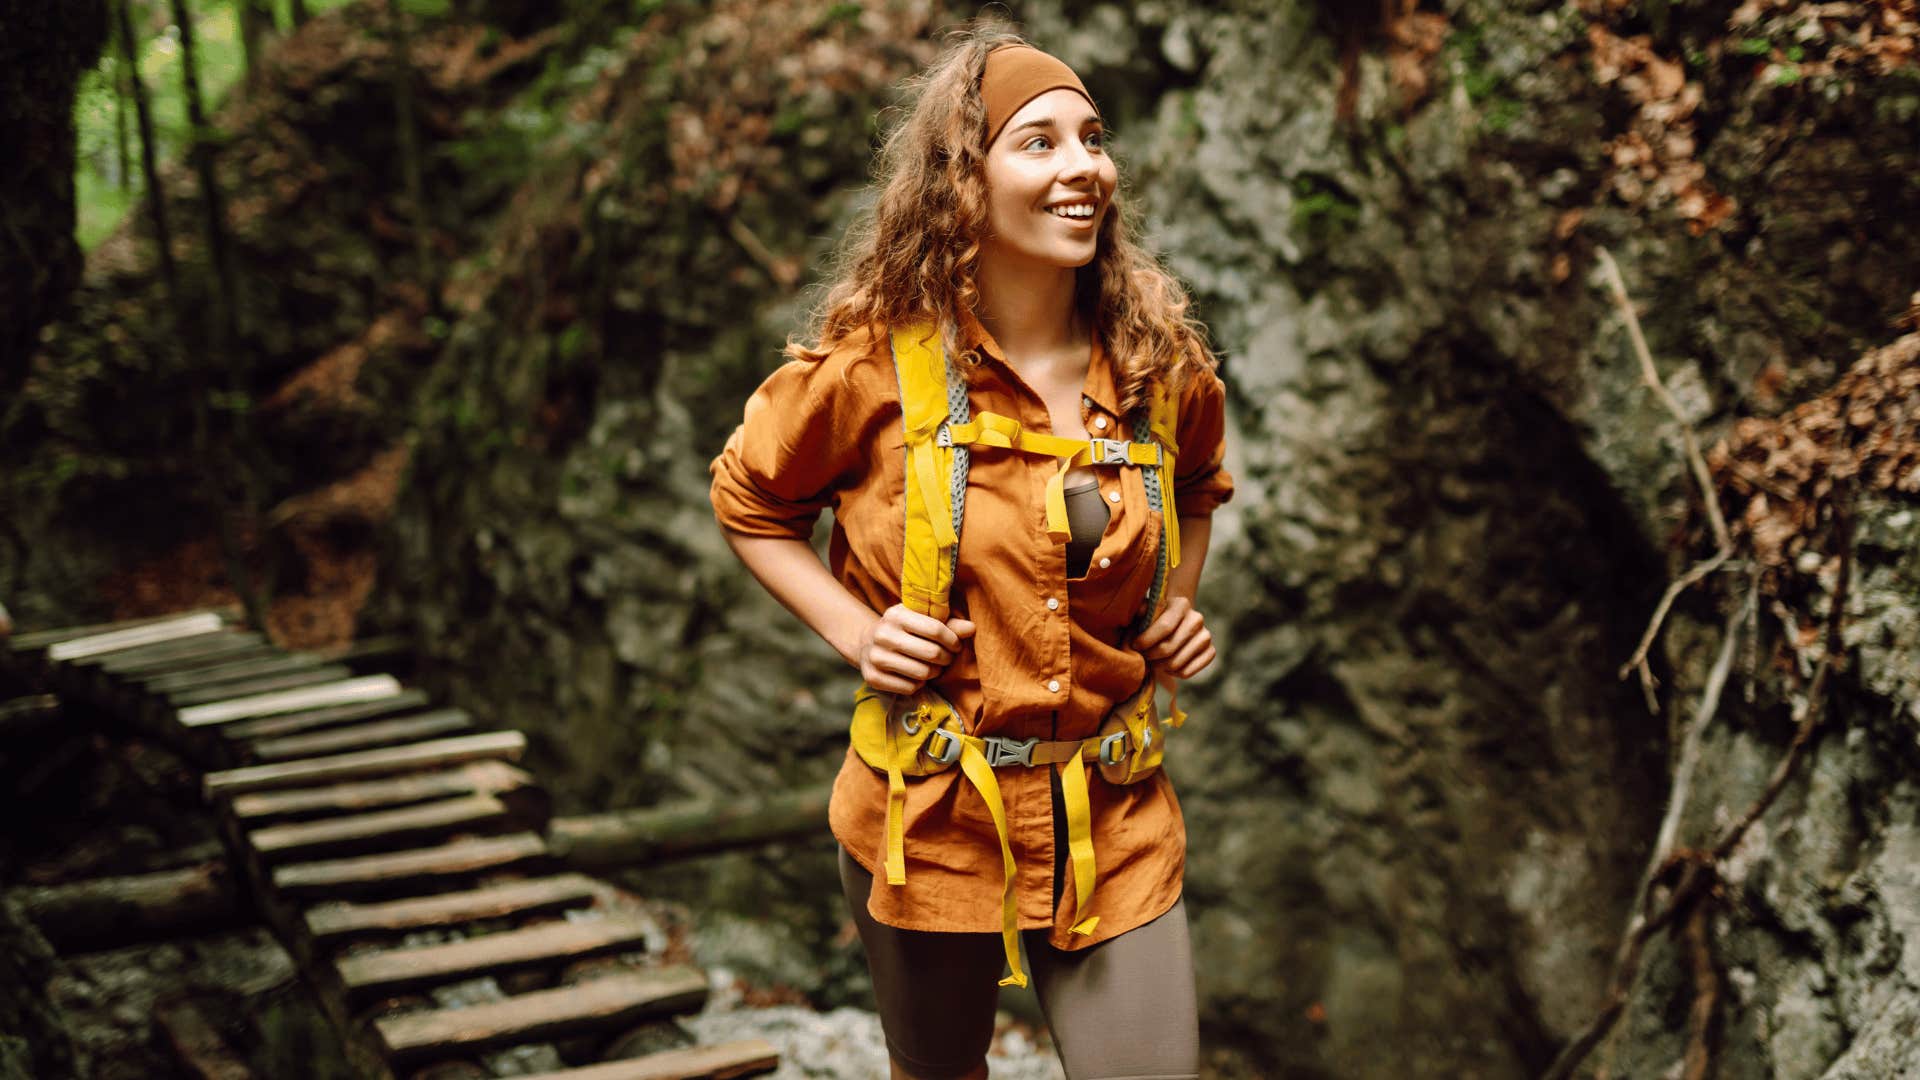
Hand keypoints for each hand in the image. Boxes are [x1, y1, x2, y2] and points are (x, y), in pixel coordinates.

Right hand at [857, 604, 975, 694]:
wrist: (867, 643)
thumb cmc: (903, 630)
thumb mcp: (921, 620)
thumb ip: (948, 624)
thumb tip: (972, 628)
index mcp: (896, 615)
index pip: (935, 629)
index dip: (952, 640)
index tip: (956, 645)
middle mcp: (882, 634)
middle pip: (931, 653)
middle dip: (946, 659)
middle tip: (947, 658)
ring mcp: (875, 657)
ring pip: (922, 673)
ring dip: (935, 672)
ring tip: (934, 667)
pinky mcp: (872, 677)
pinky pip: (909, 687)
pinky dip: (919, 684)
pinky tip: (917, 676)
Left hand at [1133, 595, 1214, 679]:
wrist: (1174, 624)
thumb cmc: (1153, 619)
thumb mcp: (1144, 610)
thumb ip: (1140, 611)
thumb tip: (1141, 612)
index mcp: (1181, 604)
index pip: (1165, 626)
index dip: (1146, 640)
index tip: (1135, 645)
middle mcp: (1197, 619)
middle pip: (1169, 648)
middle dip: (1150, 655)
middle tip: (1143, 655)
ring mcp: (1206, 636)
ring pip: (1176, 663)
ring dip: (1159, 666)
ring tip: (1153, 660)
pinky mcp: (1210, 652)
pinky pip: (1186, 672)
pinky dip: (1172, 673)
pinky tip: (1166, 665)